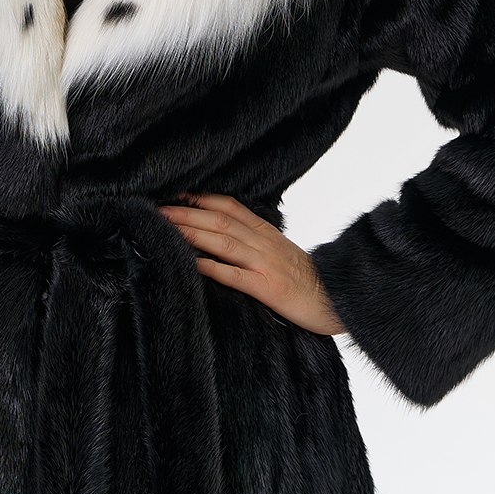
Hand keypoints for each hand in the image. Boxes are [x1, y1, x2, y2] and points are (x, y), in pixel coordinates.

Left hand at [157, 193, 346, 335]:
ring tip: (166, 227)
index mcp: (266, 233)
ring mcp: (265, 264)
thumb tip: (225, 234)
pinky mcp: (268, 288)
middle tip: (157, 207)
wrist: (338, 300)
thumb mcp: (282, 252)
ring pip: (223, 242)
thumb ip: (256, 241)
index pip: (229, 206)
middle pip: (220, 220)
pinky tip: (193, 263)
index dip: (200, 198)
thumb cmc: (308, 280)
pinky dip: (212, 267)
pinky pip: (235, 276)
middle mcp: (264, 243)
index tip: (174, 193)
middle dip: (186, 212)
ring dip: (192, 232)